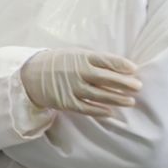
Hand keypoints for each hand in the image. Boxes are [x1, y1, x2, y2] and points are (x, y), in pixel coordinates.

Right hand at [20, 48, 142, 116]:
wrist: (30, 74)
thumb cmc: (58, 63)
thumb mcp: (74, 55)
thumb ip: (94, 60)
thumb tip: (120, 68)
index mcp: (80, 57)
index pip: (106, 60)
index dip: (121, 65)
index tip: (134, 69)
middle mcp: (77, 72)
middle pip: (106, 79)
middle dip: (124, 83)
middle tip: (138, 87)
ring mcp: (72, 87)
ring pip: (100, 95)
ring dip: (117, 99)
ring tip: (130, 101)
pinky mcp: (66, 101)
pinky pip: (86, 108)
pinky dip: (99, 111)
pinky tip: (110, 112)